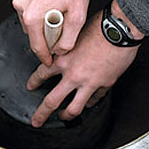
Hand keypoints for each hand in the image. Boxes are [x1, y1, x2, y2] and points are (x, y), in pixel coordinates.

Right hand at [12, 0, 93, 65]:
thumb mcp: (78, 14)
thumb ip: (68, 38)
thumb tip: (61, 50)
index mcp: (33, 16)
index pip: (36, 46)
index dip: (45, 56)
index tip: (50, 60)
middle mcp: (22, 7)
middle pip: (32, 33)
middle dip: (46, 36)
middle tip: (62, 30)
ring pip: (30, 20)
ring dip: (42, 22)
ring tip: (59, 12)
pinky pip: (29, 7)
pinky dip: (39, 9)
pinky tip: (53, 1)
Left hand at [28, 0, 144, 127]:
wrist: (118, 30)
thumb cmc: (98, 27)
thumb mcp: (73, 35)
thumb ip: (66, 47)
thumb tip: (61, 51)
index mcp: (63, 60)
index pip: (41, 74)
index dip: (34, 82)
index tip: (30, 87)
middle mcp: (73, 74)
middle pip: (52, 101)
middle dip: (41, 113)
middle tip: (36, 121)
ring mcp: (88, 82)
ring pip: (74, 108)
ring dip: (67, 115)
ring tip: (63, 117)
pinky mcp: (104, 84)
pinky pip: (95, 99)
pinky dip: (90, 103)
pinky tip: (88, 104)